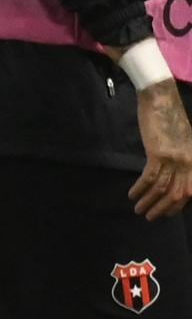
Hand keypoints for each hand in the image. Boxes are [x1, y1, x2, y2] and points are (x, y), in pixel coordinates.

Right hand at [137, 82, 191, 221]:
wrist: (161, 100)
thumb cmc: (171, 119)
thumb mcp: (185, 142)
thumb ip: (183, 160)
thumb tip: (175, 180)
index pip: (191, 191)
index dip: (178, 206)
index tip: (166, 213)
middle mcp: (190, 162)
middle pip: (178, 194)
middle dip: (163, 209)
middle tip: (150, 217)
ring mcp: (175, 158)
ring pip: (162, 188)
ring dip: (149, 202)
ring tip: (138, 210)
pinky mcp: (159, 153)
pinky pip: (150, 178)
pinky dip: (140, 189)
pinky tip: (132, 194)